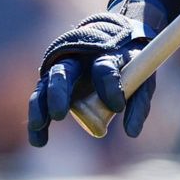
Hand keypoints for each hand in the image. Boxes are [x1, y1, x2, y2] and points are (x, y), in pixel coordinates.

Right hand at [27, 0, 165, 145]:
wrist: (114, 41)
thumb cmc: (129, 65)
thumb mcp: (142, 80)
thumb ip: (139, 104)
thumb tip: (132, 133)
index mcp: (106, 52)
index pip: (104, 68)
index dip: (109, 87)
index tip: (117, 108)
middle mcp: (80, 57)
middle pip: (64, 71)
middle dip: (59, 92)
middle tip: (60, 115)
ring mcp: (64, 66)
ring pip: (47, 83)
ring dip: (41, 105)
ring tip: (40, 125)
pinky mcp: (54, 79)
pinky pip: (40, 96)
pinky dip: (37, 115)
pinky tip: (38, 138)